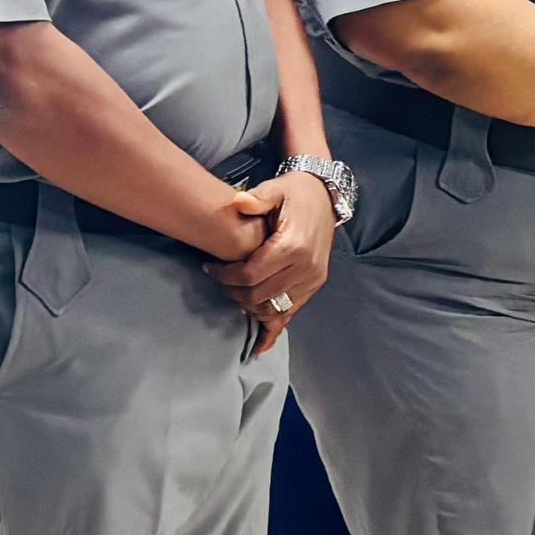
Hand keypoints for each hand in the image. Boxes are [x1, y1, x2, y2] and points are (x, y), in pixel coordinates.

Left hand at [209, 171, 336, 356]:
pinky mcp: (315, 285)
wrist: (325, 197)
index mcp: (293, 246)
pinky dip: (273, 327)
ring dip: (249, 306)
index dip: (224, 277)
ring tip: (234, 293)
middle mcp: (306, 267)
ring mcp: (313, 279)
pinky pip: (291, 313)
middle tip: (218, 280)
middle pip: (258, 296)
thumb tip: (239, 202)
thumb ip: (256, 198)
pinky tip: (259, 345)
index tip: (208, 269)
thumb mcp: (275, 189)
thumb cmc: (294, 193)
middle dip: (232, 292)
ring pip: (273, 309)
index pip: (250, 275)